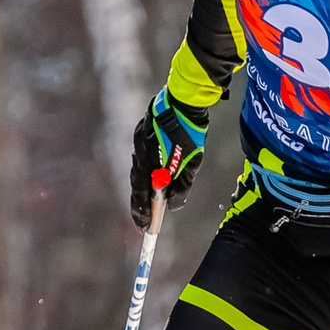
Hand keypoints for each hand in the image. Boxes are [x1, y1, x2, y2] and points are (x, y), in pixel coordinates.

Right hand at [130, 91, 207, 229]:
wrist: (184, 101)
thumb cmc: (190, 133)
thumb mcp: (191, 164)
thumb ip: (182, 186)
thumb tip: (173, 205)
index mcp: (149, 162)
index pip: (142, 193)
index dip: (143, 212)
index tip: (144, 228)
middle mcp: (139, 153)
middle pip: (137, 185)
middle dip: (140, 205)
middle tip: (143, 223)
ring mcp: (138, 142)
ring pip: (139, 171)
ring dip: (143, 188)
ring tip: (148, 205)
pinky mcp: (141, 133)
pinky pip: (141, 158)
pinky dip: (146, 171)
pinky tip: (151, 178)